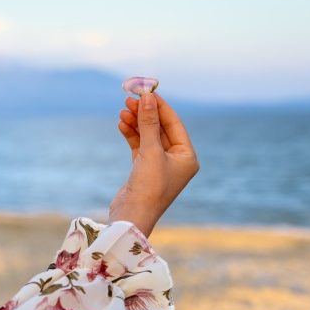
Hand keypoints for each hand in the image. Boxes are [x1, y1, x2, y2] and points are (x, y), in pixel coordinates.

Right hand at [109, 93, 198, 236]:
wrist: (132, 217)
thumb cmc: (149, 187)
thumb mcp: (151, 152)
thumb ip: (149, 123)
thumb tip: (148, 97)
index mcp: (187, 157)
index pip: (174, 124)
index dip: (160, 107)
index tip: (146, 92)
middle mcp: (176, 160)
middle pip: (160, 128)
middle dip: (145, 113)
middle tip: (129, 99)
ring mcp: (160, 165)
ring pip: (148, 136)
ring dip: (136, 123)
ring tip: (122, 111)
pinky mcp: (144, 169)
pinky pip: (139, 145)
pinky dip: (131, 134)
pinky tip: (121, 124)